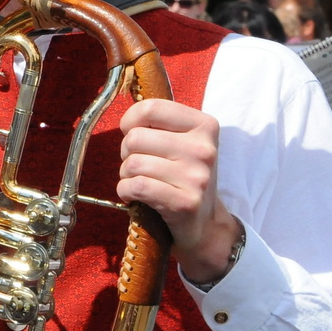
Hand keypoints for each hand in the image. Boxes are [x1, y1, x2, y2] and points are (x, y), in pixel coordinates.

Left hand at [117, 98, 240, 284]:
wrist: (205, 223)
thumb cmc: (185, 176)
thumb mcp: (184, 142)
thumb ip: (160, 123)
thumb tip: (126, 116)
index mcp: (205, 125)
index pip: (152, 108)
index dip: (130, 120)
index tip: (131, 132)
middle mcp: (204, 149)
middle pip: (135, 138)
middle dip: (126, 152)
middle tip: (138, 164)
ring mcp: (197, 177)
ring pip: (133, 163)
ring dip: (125, 174)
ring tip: (138, 180)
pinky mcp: (185, 203)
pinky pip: (136, 187)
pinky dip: (125, 191)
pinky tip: (133, 194)